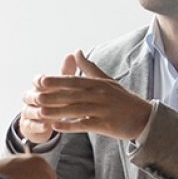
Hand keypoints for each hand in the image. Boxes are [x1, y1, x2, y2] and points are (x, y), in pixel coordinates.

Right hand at [17, 53, 76, 144]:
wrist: (46, 121)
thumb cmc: (56, 99)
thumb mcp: (62, 87)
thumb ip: (66, 72)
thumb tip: (72, 54)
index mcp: (39, 87)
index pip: (36, 81)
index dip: (39, 80)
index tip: (44, 80)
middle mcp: (31, 98)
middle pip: (29, 95)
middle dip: (36, 96)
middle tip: (42, 97)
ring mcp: (28, 113)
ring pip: (28, 111)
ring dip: (37, 112)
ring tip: (44, 113)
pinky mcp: (29, 126)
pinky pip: (31, 126)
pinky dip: (38, 126)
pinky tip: (47, 127)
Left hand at [29, 50, 151, 141]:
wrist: (144, 118)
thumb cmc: (123, 99)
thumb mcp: (107, 80)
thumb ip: (89, 68)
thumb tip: (76, 51)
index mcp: (98, 84)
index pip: (73, 81)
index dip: (55, 81)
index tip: (39, 80)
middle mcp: (99, 95)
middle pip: (71, 95)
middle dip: (51, 95)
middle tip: (34, 96)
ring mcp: (102, 110)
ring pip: (75, 110)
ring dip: (56, 111)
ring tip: (40, 112)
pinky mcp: (105, 124)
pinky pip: (84, 125)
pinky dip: (70, 126)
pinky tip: (56, 127)